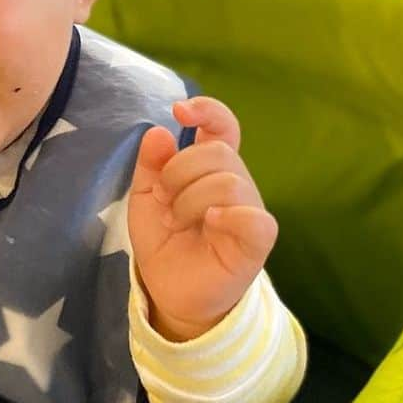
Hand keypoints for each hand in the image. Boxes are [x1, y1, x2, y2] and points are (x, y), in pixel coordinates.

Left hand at [128, 97, 277, 341]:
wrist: (170, 292)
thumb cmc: (164, 241)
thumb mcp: (145, 197)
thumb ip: (150, 164)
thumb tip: (159, 131)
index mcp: (210, 167)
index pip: (223, 126)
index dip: (208, 110)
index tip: (181, 110)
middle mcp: (235, 182)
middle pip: (217, 153)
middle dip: (178, 173)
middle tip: (162, 201)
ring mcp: (249, 210)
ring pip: (228, 181)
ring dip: (189, 201)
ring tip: (175, 222)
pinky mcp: (257, 241)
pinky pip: (254, 217)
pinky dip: (228, 215)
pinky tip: (210, 223)